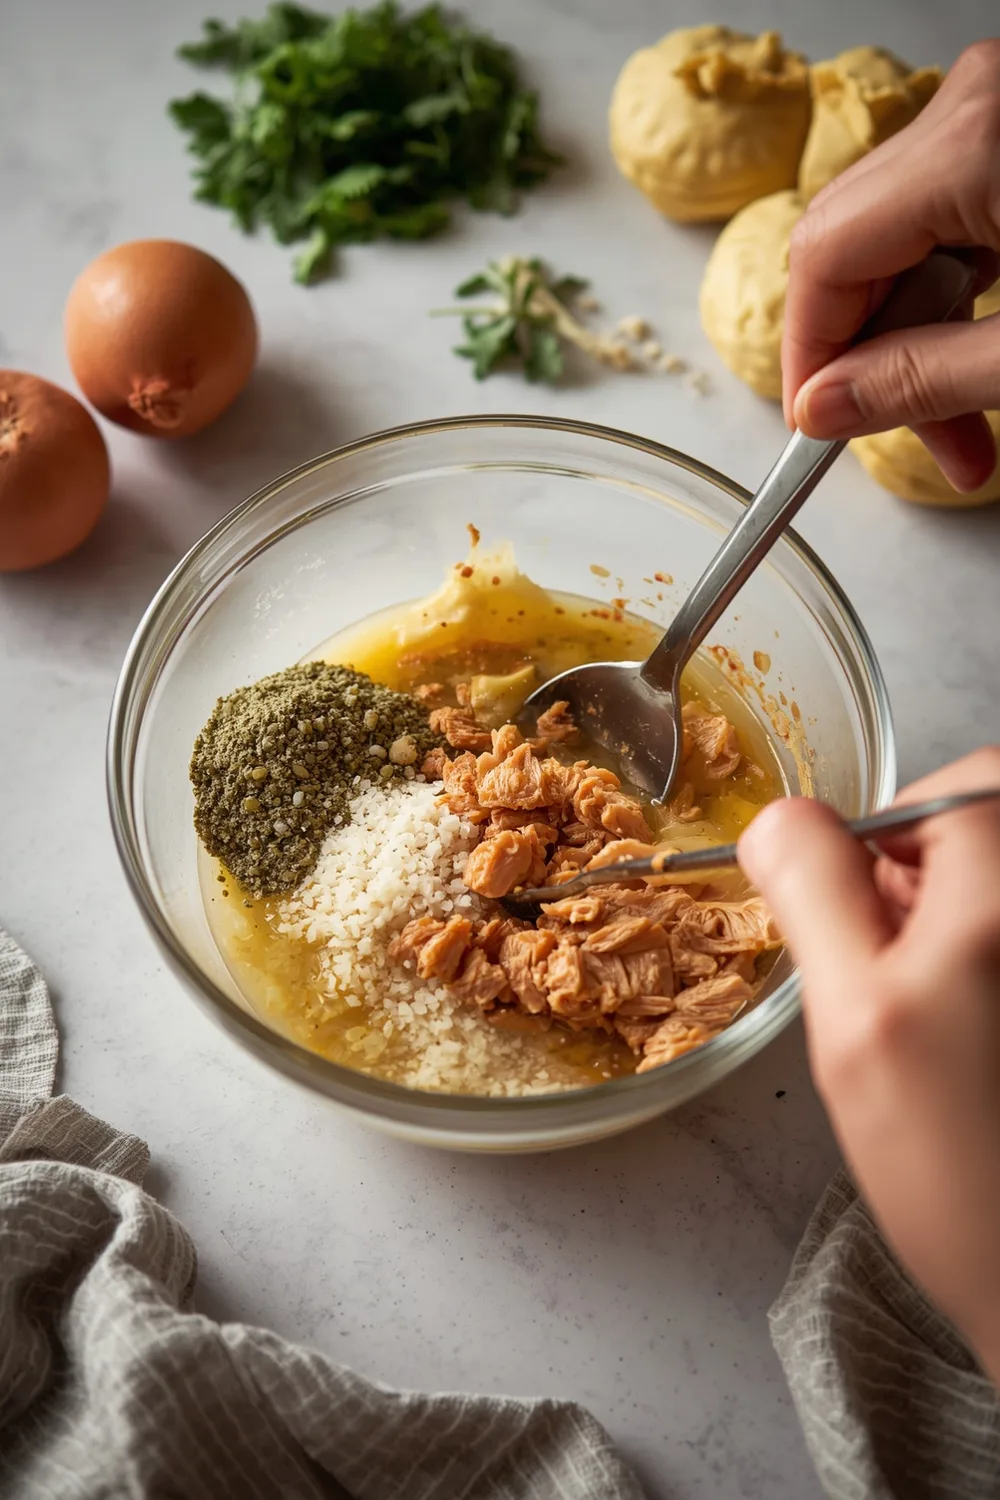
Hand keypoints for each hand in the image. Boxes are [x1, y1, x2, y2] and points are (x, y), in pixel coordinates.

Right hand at [739, 749, 999, 1381]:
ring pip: (996, 889)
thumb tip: (782, 819)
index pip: (959, 787)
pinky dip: (979, 963)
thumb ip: (815, 893)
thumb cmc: (959, 1169)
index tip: (864, 916)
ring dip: (955, 925)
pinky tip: (972, 1047)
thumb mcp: (855, 1018)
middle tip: (895, 975)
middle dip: (927, 880)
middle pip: (990, 828)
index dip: (893, 837)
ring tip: (936, 1024)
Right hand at [782, 40, 999, 491]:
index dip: (810, 359)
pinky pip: (953, 214)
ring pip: (903, 238)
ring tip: (971, 421)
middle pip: (855, 246)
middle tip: (918, 439)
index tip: (821, 431)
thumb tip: (820, 411)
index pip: (826, 259)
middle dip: (872, 358)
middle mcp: (978, 103)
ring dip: (923, 336)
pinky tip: (986, 351)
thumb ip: (923, 380)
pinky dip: (963, 293)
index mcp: (977, 142)